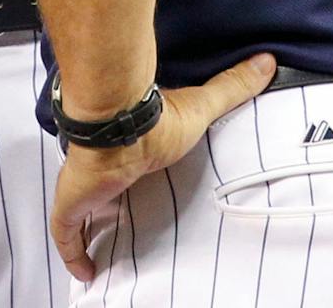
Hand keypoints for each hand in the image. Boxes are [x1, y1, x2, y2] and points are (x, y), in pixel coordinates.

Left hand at [50, 54, 274, 282]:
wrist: (119, 123)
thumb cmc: (156, 120)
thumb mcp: (201, 107)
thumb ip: (231, 87)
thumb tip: (266, 61)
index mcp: (131, 149)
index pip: (125, 165)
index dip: (128, 176)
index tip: (138, 185)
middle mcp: (104, 168)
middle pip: (102, 190)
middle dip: (107, 205)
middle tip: (122, 226)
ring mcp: (84, 187)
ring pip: (81, 213)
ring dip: (87, 229)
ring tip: (101, 251)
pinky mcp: (71, 204)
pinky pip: (66, 235)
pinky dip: (73, 253)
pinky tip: (84, 270)